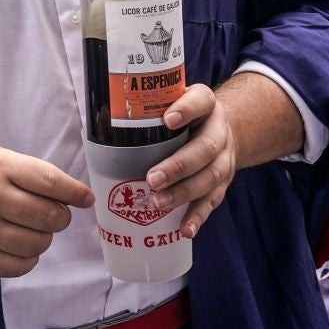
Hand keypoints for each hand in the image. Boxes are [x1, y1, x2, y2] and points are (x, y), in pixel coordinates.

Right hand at [0, 145, 92, 277]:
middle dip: (59, 218)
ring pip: (37, 244)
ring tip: (32, 230)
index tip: (86, 199)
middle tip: (53, 215)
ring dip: (43, 239)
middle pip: (48, 216)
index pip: (48, 181)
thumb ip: (29, 172)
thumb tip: (73, 196)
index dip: (74, 193)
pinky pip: (19, 266)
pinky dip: (28, 258)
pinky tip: (19, 246)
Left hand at [145, 84, 237, 239]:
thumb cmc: (186, 115)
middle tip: (152, 179)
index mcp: (206, 105)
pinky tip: (184, 229)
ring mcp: (224, 159)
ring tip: (158, 203)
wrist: (223, 128)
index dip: (187, 110)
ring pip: (210, 177)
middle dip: (178, 166)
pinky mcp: (223, 183)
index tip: (167, 120)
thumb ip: (151, 105)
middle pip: (205, 148)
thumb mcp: (175, 99)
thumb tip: (103, 116)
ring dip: (183, 193)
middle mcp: (219, 132)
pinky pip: (212, 201)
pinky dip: (198, 217)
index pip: (201, 101)